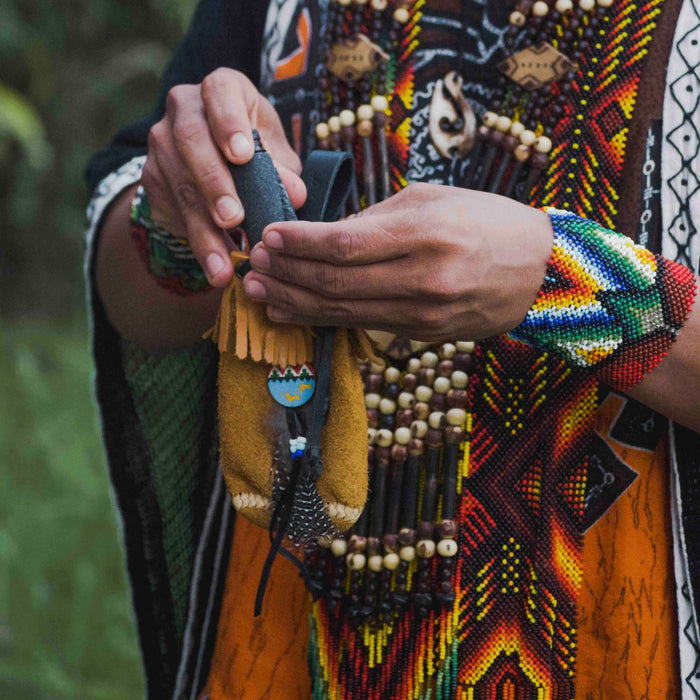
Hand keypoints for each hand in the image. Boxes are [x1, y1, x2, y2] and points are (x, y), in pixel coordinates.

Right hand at [142, 68, 306, 286]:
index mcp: (221, 90)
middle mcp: (183, 109)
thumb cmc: (255, 150)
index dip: (229, 123)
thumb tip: (296, 195)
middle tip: (233, 219)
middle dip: (213, 183)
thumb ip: (284, 171)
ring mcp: (161, 143)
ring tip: (224, 265)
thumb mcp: (276, 154)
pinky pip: (172, 211)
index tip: (242, 156)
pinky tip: (214, 266)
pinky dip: (196, 242)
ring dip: (203, 229)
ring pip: (179, 185)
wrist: (215, 161)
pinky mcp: (152, 178)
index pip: (219, 93)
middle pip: (191, 141)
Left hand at [243, 183, 552, 341]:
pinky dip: (323, 319)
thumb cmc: (488, 222)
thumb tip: (326, 235)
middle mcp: (423, 279)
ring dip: (294, 302)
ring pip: (342, 312)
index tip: (269, 234)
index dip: (299, 242)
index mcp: (426, 233)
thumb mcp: (434, 199)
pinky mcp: (423, 335)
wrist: (539, 273)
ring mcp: (424, 314)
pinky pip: (362, 325)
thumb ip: (377, 217)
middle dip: (287, 274)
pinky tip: (293, 311)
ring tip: (260, 291)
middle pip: (335, 283)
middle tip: (256, 264)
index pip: (343, 244)